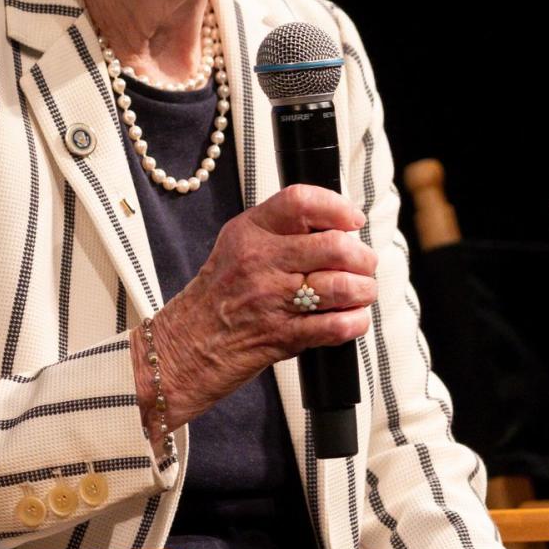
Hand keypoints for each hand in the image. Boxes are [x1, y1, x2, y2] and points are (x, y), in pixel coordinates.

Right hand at [132, 185, 377, 435]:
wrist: (185, 346)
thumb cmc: (218, 296)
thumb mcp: (237, 246)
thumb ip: (279, 230)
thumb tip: (335, 223)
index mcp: (249, 232)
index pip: (300, 202)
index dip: (337, 207)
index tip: (352, 220)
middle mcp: (260, 261)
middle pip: (334, 245)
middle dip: (362, 256)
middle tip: (363, 263)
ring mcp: (272, 300)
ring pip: (342, 286)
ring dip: (363, 290)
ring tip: (361, 291)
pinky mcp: (283, 336)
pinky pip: (336, 326)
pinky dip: (355, 321)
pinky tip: (352, 318)